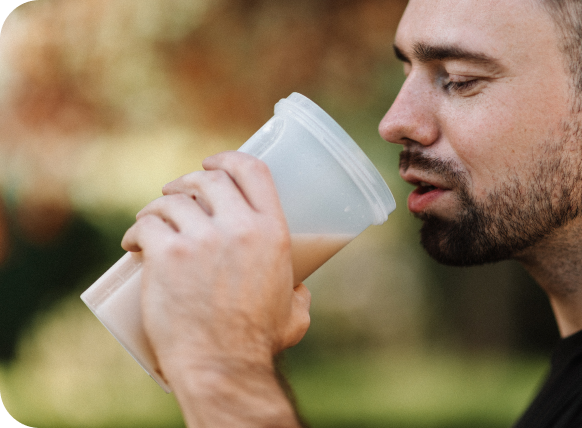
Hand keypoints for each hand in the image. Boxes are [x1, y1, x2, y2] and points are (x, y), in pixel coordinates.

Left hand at [121, 151, 310, 384]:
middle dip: (188, 181)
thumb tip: (299, 290)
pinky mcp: (167, 255)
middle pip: (209, 179)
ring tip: (151, 221)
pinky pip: (146, 225)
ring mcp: (201, 239)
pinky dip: (136, 231)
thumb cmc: (258, 342)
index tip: (212, 162)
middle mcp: (239, 228)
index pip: (253, 170)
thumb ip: (301, 295)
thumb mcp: (295, 312)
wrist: (222, 364)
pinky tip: (133, 243)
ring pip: (172, 201)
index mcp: (272, 232)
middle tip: (177, 196)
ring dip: (158, 206)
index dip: (229, 158)